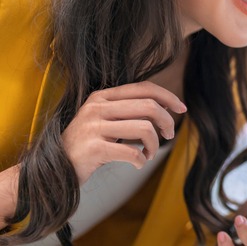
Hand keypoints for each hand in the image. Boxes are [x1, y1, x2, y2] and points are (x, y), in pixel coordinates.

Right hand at [61, 81, 186, 184]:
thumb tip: (165, 110)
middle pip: (149, 106)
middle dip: (167, 122)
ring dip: (155, 145)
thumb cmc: (87, 146)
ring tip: (149, 154)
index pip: (143, 88)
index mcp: (102, 97)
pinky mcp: (92, 149)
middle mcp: (97, 108)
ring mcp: (93, 127)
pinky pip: (132, 152)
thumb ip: (128, 111)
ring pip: (145, 129)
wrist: (52, 171)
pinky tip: (139, 164)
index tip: (182, 109)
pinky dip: (142, 160)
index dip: (167, 97)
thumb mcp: (104, 121)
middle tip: (169, 136)